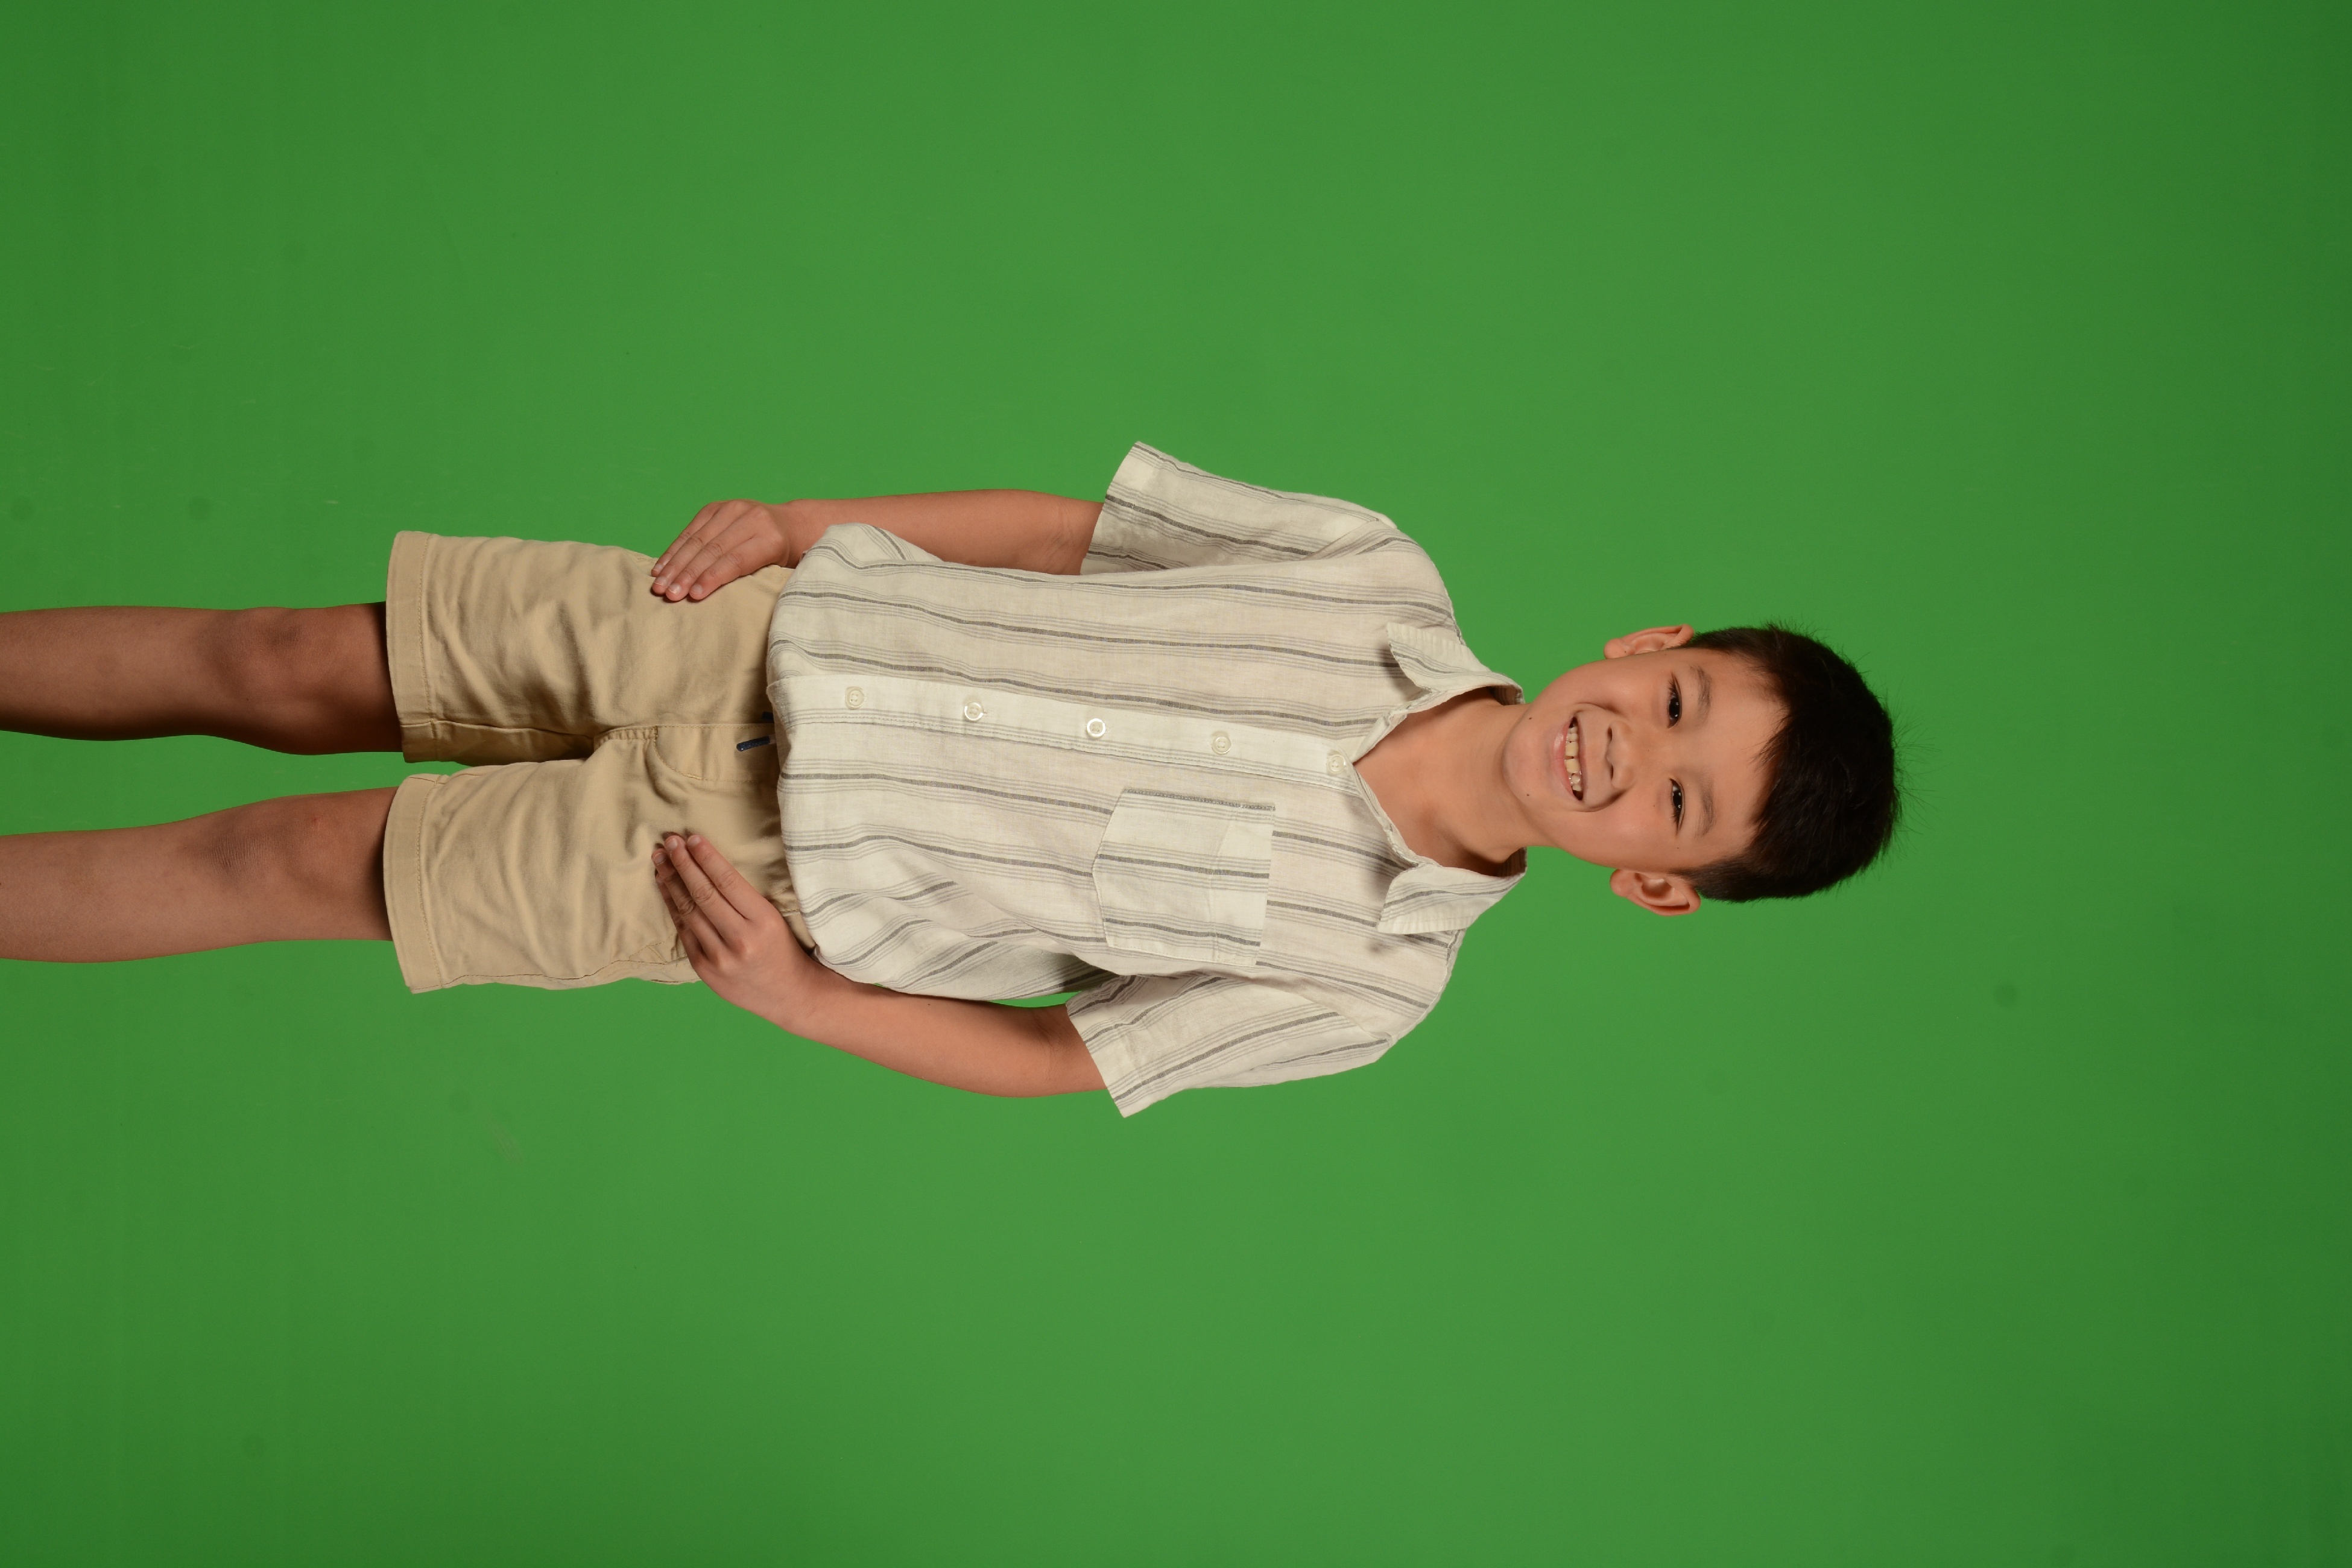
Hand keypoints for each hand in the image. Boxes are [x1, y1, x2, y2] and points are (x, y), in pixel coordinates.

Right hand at [650, 499, 795, 600]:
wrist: (791, 525)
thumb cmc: (784, 558)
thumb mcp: (779, 570)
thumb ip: (755, 580)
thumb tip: (723, 602)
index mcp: (770, 538)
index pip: (736, 560)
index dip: (712, 578)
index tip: (692, 596)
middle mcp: (751, 518)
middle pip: (713, 549)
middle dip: (687, 573)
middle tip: (669, 594)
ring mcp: (732, 509)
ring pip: (697, 539)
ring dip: (675, 564)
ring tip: (659, 585)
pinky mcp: (716, 507)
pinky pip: (691, 530)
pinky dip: (674, 550)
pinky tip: (661, 567)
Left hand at [652, 832, 822, 1022]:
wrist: (789, 995)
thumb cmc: (783, 949)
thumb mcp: (774, 918)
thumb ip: (745, 898)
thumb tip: (709, 865)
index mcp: (764, 921)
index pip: (727, 881)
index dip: (706, 857)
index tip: (692, 838)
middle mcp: (740, 939)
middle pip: (703, 894)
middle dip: (683, 864)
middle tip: (669, 842)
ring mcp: (720, 957)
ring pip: (688, 912)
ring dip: (671, 882)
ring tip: (660, 860)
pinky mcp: (704, 969)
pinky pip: (684, 932)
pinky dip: (672, 907)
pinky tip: (665, 888)